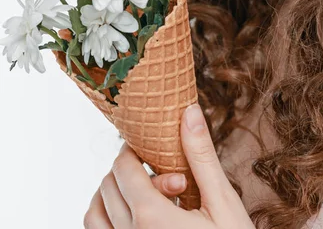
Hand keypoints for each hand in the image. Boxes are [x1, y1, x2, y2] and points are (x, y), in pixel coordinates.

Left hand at [84, 102, 253, 227]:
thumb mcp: (222, 202)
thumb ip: (200, 156)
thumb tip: (188, 111)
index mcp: (151, 218)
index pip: (123, 168)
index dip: (133, 150)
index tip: (148, 145)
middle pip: (108, 186)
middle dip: (129, 170)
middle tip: (163, 176)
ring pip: (95, 214)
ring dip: (111, 194)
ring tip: (142, 192)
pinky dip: (106, 218)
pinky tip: (135, 216)